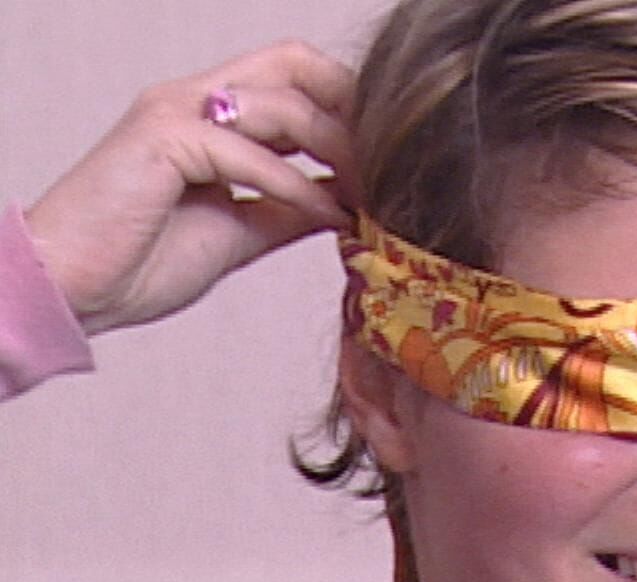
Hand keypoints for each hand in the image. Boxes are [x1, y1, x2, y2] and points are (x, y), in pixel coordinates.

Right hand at [24, 40, 357, 334]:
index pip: (296, 76)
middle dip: (352, 109)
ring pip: (282, 104)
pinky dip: (296, 184)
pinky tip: (328, 215)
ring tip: (370, 194)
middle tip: (390, 163)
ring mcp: (175, 111)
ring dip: (337, 150)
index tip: (388, 158)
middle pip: (296, 63)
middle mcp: (195, 98)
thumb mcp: (243, 231)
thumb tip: (346, 202)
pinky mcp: (161, 138)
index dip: (348, 106)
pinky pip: (248, 151)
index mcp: (213, 113)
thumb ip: (290, 210)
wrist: (73, 292)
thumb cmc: (141, 261)